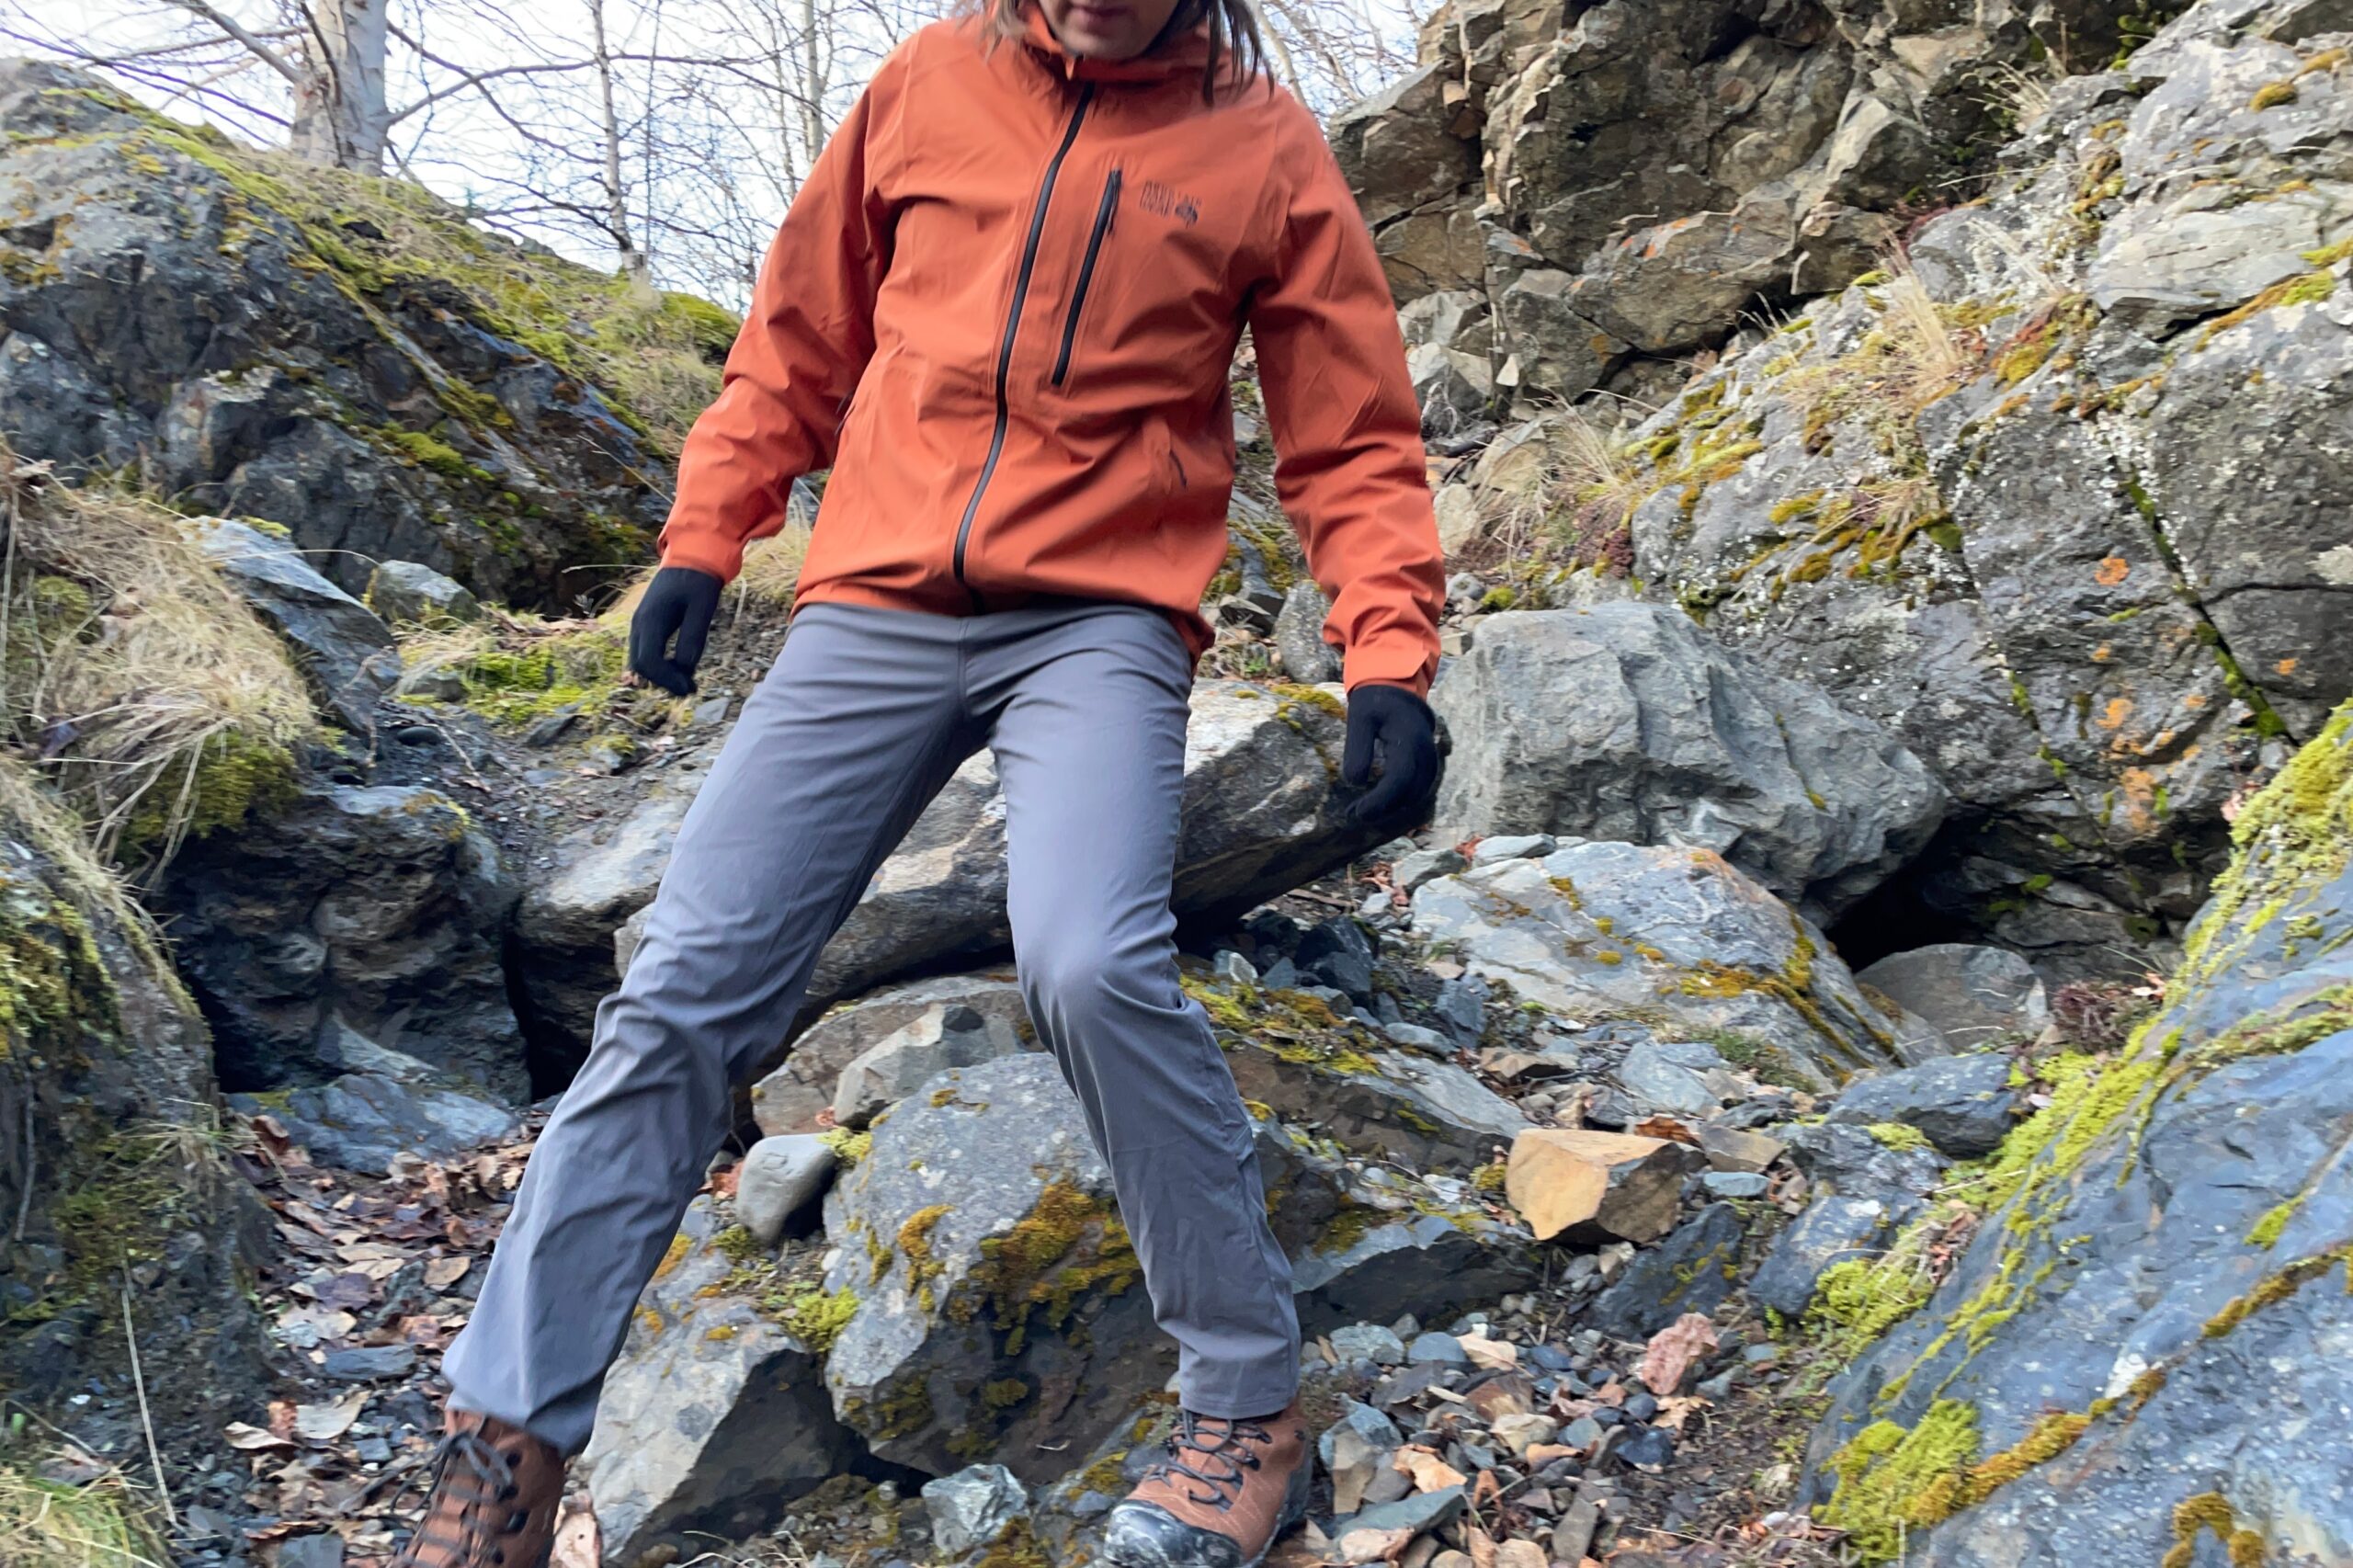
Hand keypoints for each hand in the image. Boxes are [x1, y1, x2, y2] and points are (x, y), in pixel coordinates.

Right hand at [627, 567, 722, 694]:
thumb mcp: (702, 608)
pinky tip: (680, 668)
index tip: (689, 688)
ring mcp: (641, 624)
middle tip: (690, 689)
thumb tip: (686, 669)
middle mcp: (639, 623)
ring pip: (641, 660)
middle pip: (641, 665)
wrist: (691, 557)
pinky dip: (660, 664)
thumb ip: (693, 637)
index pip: (648, 662)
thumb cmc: (698, 581)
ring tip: (687, 681)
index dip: (667, 680)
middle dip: (664, 681)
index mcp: (650, 619)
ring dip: (661, 675)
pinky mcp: (647, 624)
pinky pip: (646, 651)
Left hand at [1340, 683, 1441, 829]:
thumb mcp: (1359, 719)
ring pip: (1415, 797)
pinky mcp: (1428, 768)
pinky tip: (1376, 804)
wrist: (1400, 694)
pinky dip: (1398, 802)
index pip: (1399, 780)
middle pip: (1408, 794)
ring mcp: (1430, 762)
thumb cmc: (1376, 704)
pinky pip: (1417, 792)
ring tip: (1359, 811)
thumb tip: (1355, 783)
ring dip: (1389, 809)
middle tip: (1351, 814)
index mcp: (1409, 740)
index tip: (1357, 813)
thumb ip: (1357, 749)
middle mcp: (1425, 754)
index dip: (1380, 801)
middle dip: (1381, 809)